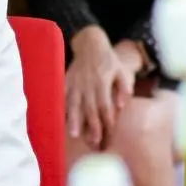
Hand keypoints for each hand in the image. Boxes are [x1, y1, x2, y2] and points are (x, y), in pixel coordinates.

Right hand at [66, 26, 136, 147]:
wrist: (90, 43)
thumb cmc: (108, 60)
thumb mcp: (121, 70)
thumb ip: (124, 87)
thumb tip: (122, 105)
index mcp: (102, 82)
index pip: (105, 105)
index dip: (107, 120)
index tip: (109, 135)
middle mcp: (88, 84)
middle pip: (90, 108)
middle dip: (92, 126)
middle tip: (94, 142)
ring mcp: (75, 83)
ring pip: (74, 104)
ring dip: (75, 120)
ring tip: (75, 134)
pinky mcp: (66, 81)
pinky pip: (63, 96)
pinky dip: (62, 108)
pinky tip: (61, 120)